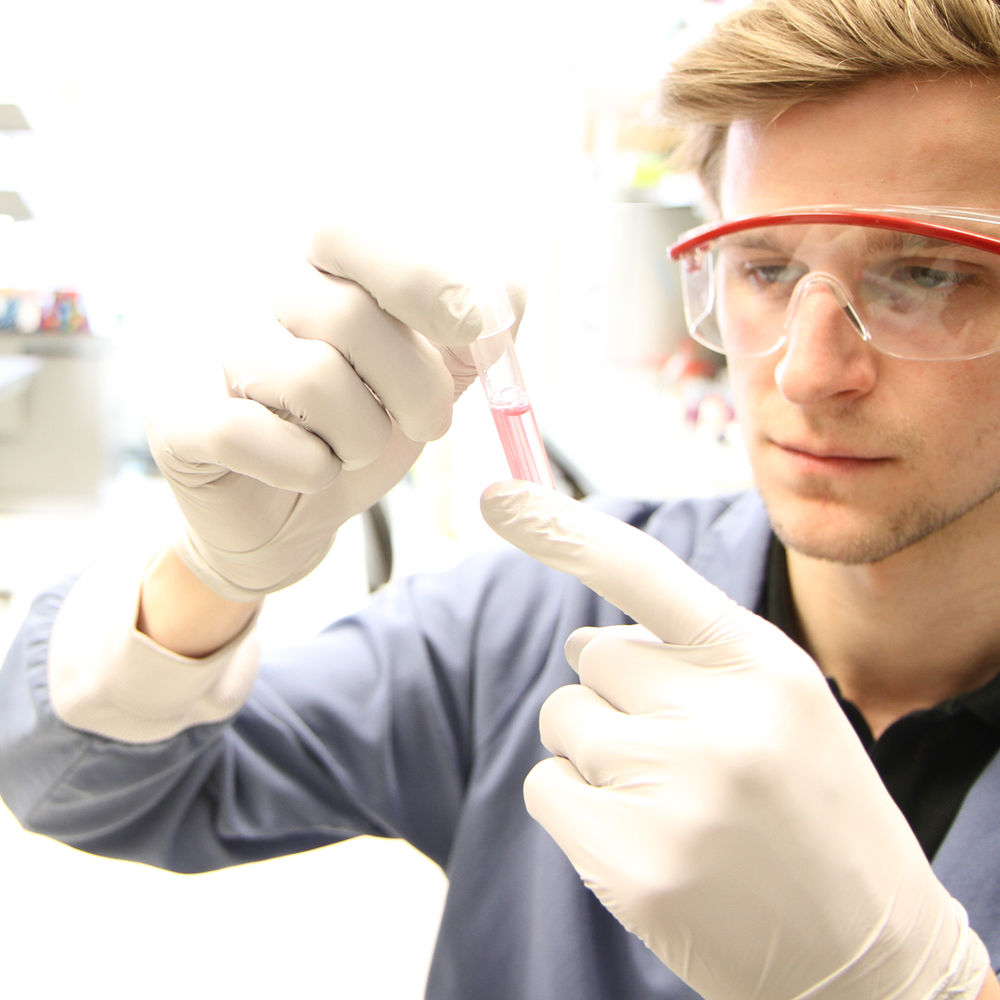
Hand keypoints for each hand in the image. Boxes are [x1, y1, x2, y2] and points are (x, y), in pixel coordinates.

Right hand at [147, 225, 523, 600]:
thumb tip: (501, 300)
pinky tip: (308, 470)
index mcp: (317, 262)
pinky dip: (306, 468)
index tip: (480, 331)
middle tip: (426, 423)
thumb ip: (477, 325)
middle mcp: (253, 289)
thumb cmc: (366, 423)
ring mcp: (208, 349)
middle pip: (351, 317)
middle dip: (417, 391)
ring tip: (356, 447)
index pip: (351, 229)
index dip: (425, 277)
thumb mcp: (438, 368)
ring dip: (363, 438)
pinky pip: (248, 434)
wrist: (293, 508)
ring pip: (311, 379)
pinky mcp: (177, 416)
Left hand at [480, 481, 989, 999]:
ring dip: (596, 750)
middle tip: (682, 749)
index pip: (645, 573)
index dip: (563, 529)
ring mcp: (673, 794)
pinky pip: (545, 787)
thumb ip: (692, 656)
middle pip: (591, 655)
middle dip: (617, 693)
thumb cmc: (814, 810)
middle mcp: (719, 719)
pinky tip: (644, 840)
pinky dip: (575, 806)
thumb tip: (579, 638)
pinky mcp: (630, 865)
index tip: (497, 497)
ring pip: (562, 719)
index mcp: (764, 664)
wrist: (869, 957)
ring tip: (672, 798)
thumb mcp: (783, 705)